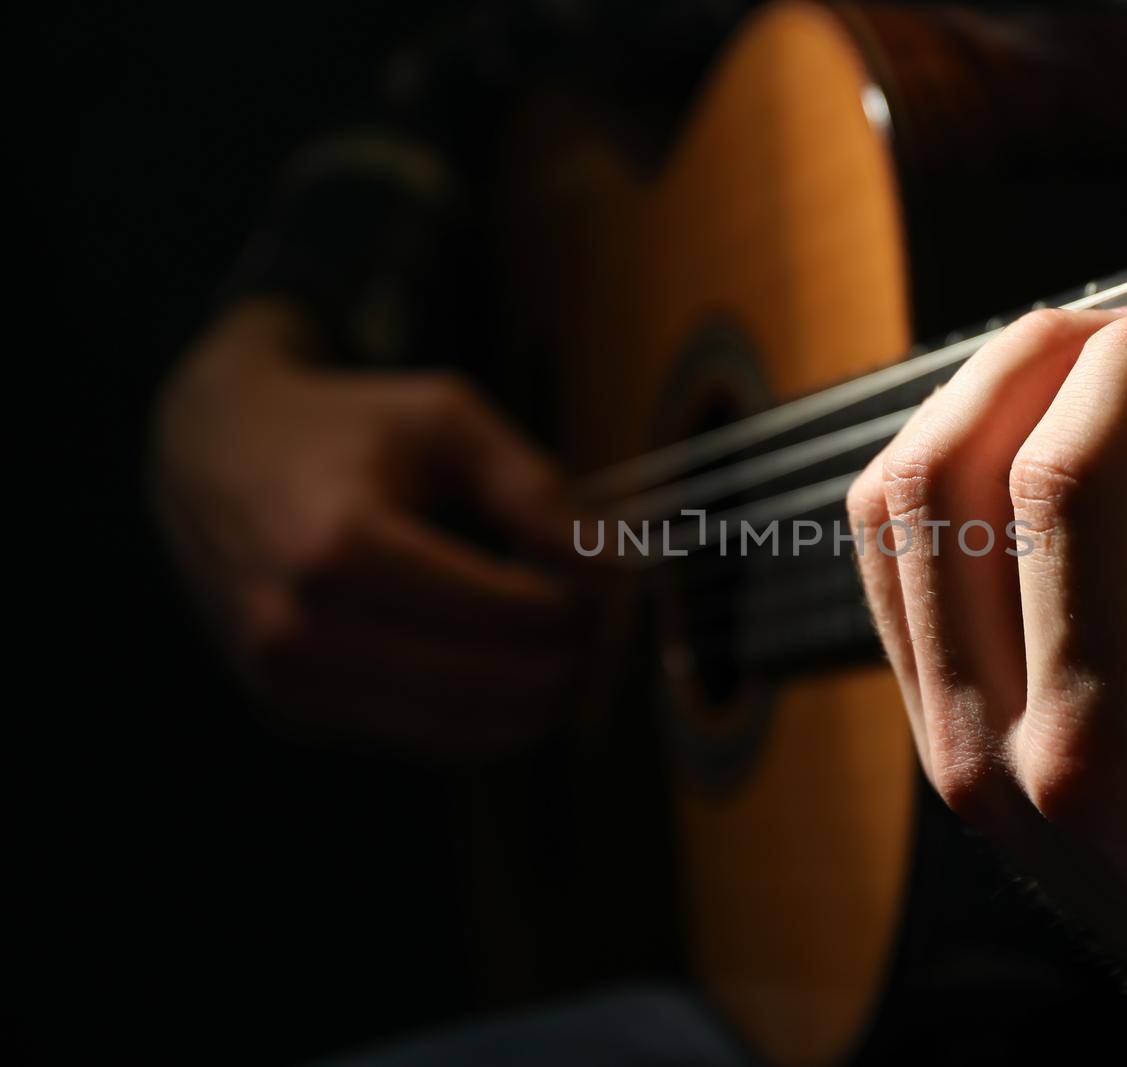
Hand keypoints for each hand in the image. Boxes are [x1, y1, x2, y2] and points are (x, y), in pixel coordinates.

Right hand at [152, 298, 585, 760]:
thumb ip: (533, 487)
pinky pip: (434, 741)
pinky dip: (494, 711)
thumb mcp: (444, 417)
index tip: (615, 566)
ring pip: (477, 732)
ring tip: (568, 633)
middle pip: (504, 684)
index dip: (589, 596)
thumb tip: (609, 565)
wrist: (209, 454)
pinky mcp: (299, 714)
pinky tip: (511, 655)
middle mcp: (303, 630)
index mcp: (338, 545)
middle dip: (580, 651)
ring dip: (546, 692)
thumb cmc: (341, 427)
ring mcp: (294, 684)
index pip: (512, 614)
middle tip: (606, 608)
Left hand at [847, 286, 1126, 1064]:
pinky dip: (944, 482)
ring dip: (972, 408)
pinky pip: (895, 578)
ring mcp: (958, 759)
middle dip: (1036, 359)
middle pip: (945, 482)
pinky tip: (1029, 445)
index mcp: (1123, 756)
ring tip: (1080, 360)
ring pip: (892, 523)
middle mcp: (1002, 759)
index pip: (1064, 488)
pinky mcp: (955, 753)